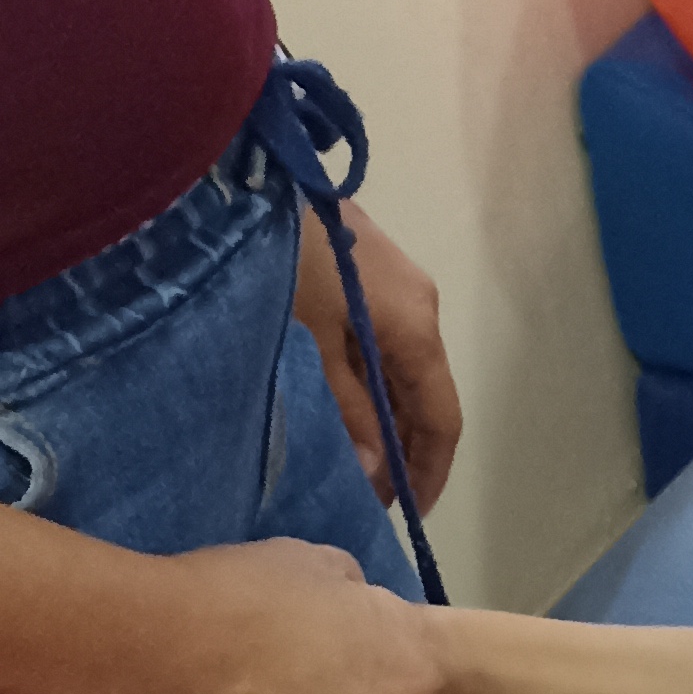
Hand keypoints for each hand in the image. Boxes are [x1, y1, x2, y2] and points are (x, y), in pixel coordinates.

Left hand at [293, 206, 462, 512]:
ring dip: (382, 414)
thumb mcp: (312, 346)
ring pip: (399, 366)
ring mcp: (395, 283)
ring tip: (351, 455)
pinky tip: (339, 401)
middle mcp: (419, 305)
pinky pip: (379, 340)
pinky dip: (367, 379)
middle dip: (403, 447)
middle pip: (424, 392)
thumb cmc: (284, 266)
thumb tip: (378, 472)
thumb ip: (349, 410)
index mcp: (416, 327)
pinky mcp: (365, 268)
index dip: (429, 471)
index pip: (443, 417)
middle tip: (368, 494)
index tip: (407, 515)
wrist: (249, 179)